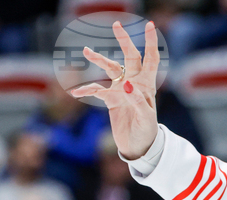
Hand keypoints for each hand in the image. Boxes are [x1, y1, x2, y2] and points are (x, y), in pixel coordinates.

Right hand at [71, 20, 160, 159]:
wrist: (139, 148)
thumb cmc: (147, 133)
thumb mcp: (146, 119)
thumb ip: (138, 101)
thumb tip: (126, 84)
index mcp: (146, 86)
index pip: (150, 59)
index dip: (151, 43)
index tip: (149, 25)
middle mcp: (134, 84)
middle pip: (130, 57)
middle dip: (124, 41)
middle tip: (116, 24)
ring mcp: (122, 90)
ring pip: (110, 69)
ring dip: (99, 59)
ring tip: (85, 51)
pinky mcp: (111, 100)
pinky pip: (96, 91)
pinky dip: (86, 90)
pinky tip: (75, 92)